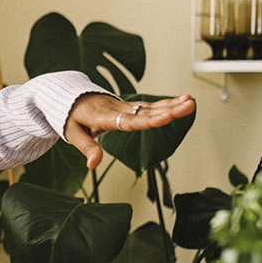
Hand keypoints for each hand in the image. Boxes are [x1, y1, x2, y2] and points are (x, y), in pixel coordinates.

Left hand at [64, 92, 196, 168]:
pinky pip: (148, 106)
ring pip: (150, 106)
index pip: (130, 120)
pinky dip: (165, 103)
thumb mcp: (73, 133)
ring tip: (190, 102)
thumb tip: (93, 165)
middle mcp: (118, 109)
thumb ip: (87, 148)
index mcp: (105, 117)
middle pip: (146, 111)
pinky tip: (181, 101)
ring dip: (171, 104)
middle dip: (169, 108)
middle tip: (188, 104)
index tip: (167, 117)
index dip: (149, 120)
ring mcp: (125, 106)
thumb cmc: (72, 116)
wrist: (70, 98)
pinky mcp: (129, 106)